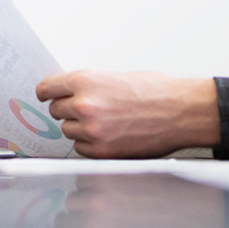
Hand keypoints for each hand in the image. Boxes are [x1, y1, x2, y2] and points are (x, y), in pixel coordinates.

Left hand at [36, 70, 218, 157]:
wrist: (181, 111)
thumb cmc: (154, 91)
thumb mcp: (112, 76)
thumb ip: (86, 86)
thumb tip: (65, 93)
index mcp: (85, 81)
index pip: (47, 88)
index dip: (47, 93)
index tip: (46, 96)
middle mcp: (85, 105)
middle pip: (55, 111)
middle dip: (67, 110)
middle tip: (87, 109)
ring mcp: (93, 130)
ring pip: (67, 130)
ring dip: (79, 128)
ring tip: (103, 122)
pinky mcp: (104, 151)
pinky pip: (81, 149)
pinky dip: (89, 144)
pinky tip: (107, 135)